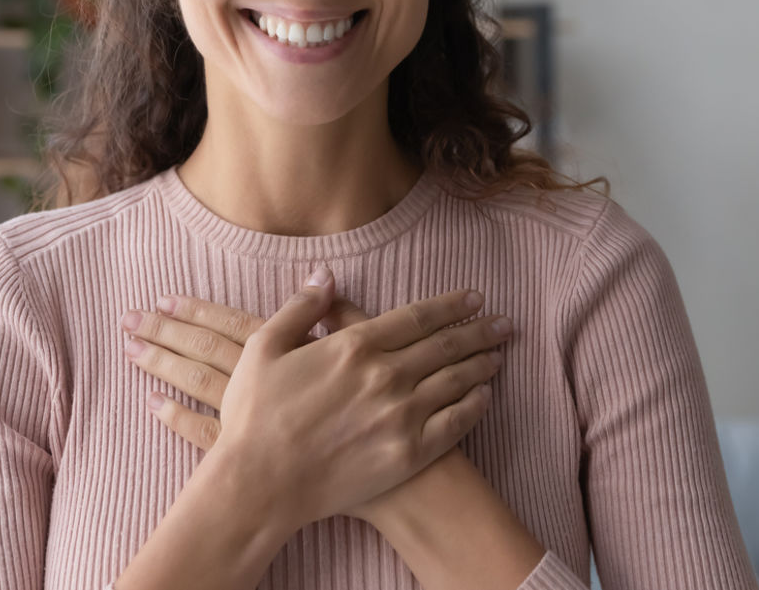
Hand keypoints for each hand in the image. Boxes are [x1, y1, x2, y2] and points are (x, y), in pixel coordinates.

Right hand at [119, 267, 512, 523]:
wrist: (261, 484)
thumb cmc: (255, 415)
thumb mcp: (264, 348)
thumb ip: (300, 308)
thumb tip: (326, 274)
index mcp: (354, 346)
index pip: (417, 316)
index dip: (450, 305)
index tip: (474, 298)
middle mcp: (386, 376)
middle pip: (445, 346)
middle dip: (479, 330)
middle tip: (503, 323)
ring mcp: (401, 415)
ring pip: (455, 381)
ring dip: (481, 365)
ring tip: (499, 354)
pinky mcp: (408, 453)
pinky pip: (454, 424)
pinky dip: (474, 407)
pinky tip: (484, 397)